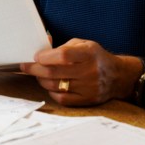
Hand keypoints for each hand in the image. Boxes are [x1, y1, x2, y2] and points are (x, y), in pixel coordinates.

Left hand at [20, 38, 134, 106]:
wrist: (118, 76)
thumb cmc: (95, 57)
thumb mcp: (84, 44)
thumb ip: (63, 46)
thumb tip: (43, 45)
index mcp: (89, 54)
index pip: (64, 56)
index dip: (46, 56)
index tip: (36, 56)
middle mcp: (90, 71)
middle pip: (55, 72)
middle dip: (36, 69)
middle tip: (26, 66)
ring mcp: (88, 88)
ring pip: (56, 86)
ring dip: (42, 80)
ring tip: (38, 74)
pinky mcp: (87, 100)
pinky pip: (62, 98)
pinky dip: (52, 91)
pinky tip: (50, 85)